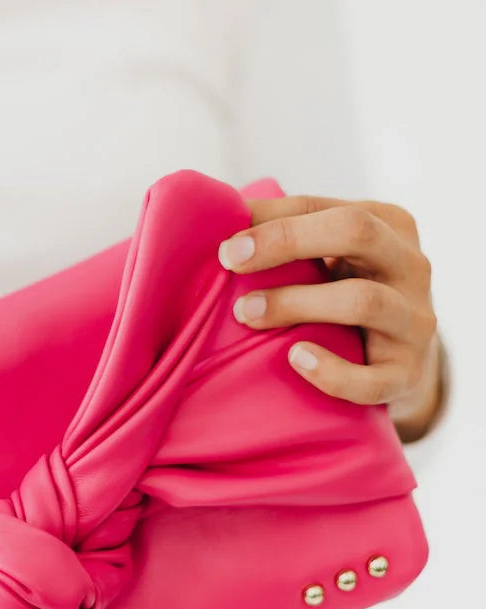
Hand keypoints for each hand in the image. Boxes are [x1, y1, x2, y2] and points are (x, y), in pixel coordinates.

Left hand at [217, 195, 443, 441]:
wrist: (399, 364)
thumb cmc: (344, 298)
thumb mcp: (328, 259)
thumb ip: (287, 234)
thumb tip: (216, 213)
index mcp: (387, 225)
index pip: (325, 207)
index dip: (271, 222)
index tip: (224, 244)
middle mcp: (411, 265)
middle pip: (356, 232)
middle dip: (287, 242)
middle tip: (230, 262)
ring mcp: (414, 321)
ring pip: (364, 301)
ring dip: (297, 304)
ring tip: (247, 314)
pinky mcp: (407, 374)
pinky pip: (372, 379)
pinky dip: (332, 372)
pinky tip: (296, 359)